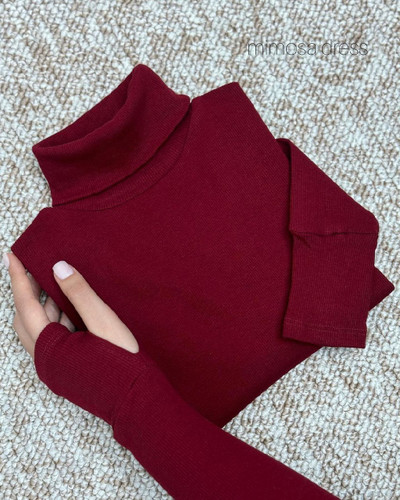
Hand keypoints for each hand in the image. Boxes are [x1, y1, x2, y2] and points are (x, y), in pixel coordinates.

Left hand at [4, 252, 138, 359]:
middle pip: (25, 319)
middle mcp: (45, 360)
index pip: (25, 306)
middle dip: (28, 292)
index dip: (18, 279)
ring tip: (57, 284)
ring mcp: (54, 368)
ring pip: (38, 330)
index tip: (11, 256)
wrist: (137, 400)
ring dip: (43, 307)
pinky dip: (55, 320)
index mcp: (49, 348)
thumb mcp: (103, 321)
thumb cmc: (122, 362)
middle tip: (35, 268)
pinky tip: (72, 309)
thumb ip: (79, 293)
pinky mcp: (65, 370)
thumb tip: (58, 267)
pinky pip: (50, 340)